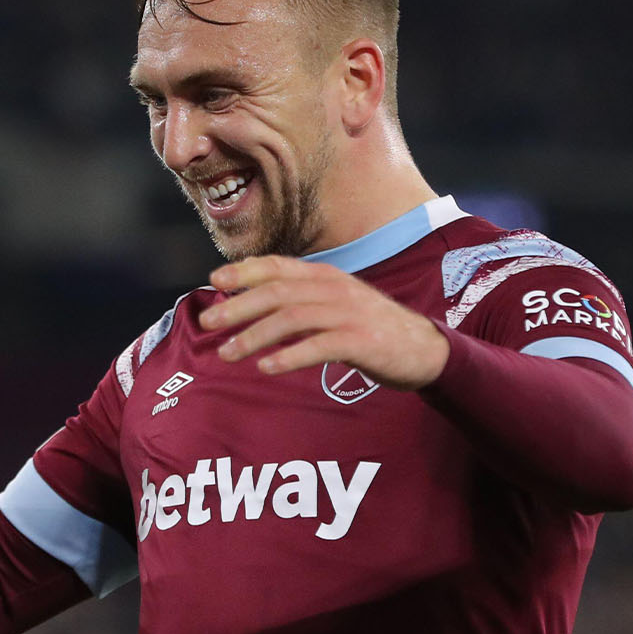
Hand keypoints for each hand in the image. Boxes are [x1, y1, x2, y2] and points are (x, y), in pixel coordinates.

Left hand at [200, 255, 448, 389]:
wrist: (424, 350)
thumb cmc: (369, 329)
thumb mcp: (334, 305)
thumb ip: (299, 300)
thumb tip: (251, 302)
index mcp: (325, 276)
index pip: (278, 266)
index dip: (244, 271)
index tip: (214, 281)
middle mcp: (335, 288)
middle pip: (277, 292)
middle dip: (238, 307)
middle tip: (207, 323)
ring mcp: (349, 313)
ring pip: (292, 318)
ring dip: (255, 335)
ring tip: (227, 353)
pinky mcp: (363, 340)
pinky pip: (320, 346)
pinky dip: (290, 356)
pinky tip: (267, 368)